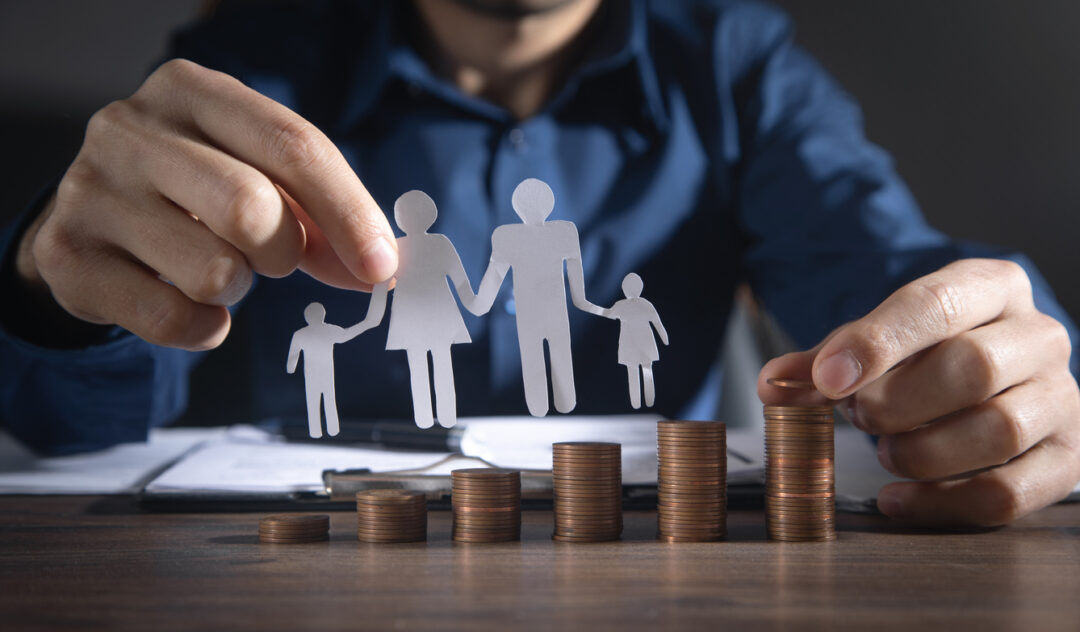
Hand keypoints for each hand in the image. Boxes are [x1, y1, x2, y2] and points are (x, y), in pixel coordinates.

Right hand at [15, 59, 397, 350]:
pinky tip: (194, 306)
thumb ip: (319, 216)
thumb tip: (378, 267)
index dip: (350, 212)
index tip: (382, 266)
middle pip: (251, 207)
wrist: (92, 219)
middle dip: (284, 252)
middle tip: (277, 260)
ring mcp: (90, 191)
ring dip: (240, 287)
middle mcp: (131, 129)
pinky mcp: (68, 256)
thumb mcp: (256, 177)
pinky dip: (204, 327)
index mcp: (192, 91)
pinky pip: (171, 319)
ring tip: (220, 269)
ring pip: (212, 270)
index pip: (293, 145)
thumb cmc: (193, 192)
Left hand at [758, 259, 1079, 526]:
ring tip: (885, 452)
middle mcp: (1039, 337)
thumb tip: (773, 384)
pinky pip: (1009, 493)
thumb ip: (825, 361)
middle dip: (898, 401)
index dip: (876, 343)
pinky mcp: (1066, 459)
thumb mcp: (877, 341)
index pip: (936, 304)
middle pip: (972, 367)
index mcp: (992, 287)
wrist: (997, 375)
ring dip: (922, 450)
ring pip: (998, 429)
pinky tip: (898, 497)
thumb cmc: (929, 353)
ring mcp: (1060, 399)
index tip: (827, 378)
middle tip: (859, 416)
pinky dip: (942, 502)